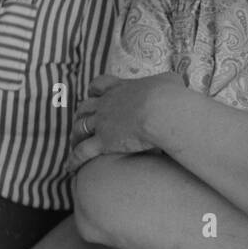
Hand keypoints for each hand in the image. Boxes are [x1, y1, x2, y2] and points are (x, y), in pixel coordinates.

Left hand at [68, 72, 183, 170]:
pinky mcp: (103, 142)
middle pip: (84, 107)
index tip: (93, 95)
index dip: (94, 91)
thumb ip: (168, 81)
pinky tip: (70, 168)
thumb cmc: (169, 95)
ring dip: (75, 136)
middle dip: (81, 114)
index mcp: (120, 88)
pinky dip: (74, 159)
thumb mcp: (170, 80)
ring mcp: (102, 123)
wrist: (160, 111)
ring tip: (74, 144)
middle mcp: (106, 104)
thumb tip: (177, 83)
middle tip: (82, 122)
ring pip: (80, 128)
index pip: (99, 85)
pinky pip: (82, 152)